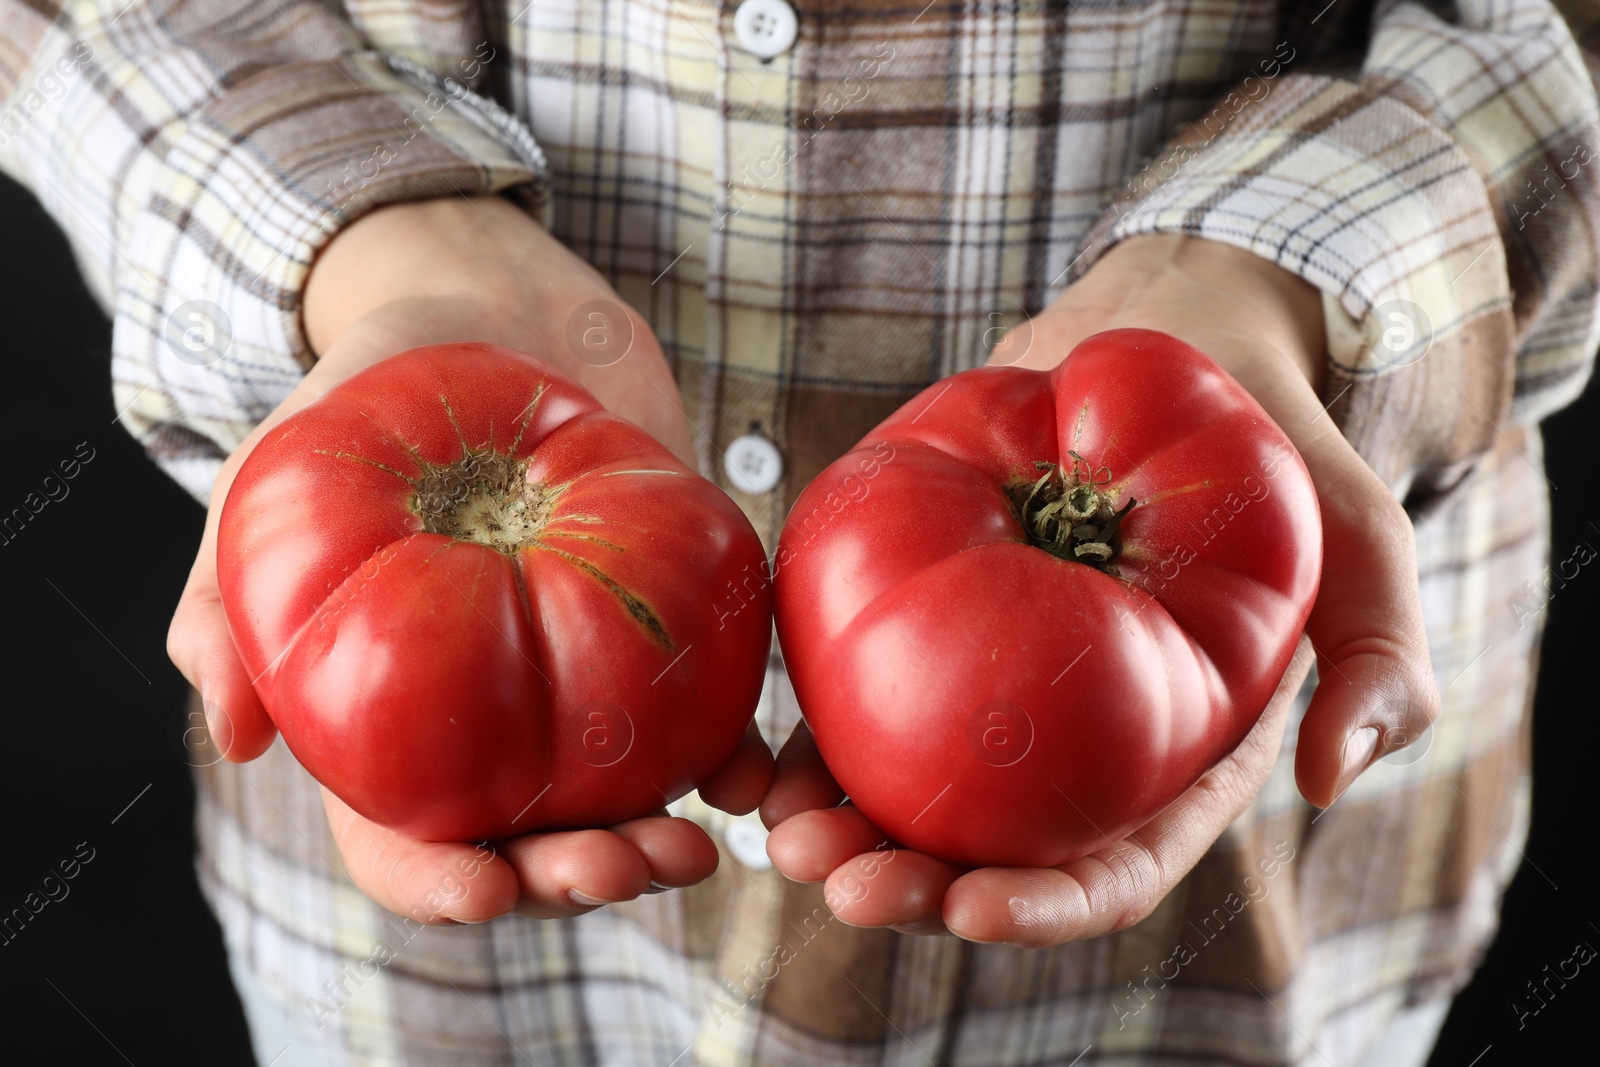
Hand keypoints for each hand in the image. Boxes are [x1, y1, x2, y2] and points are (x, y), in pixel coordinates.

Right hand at [167, 195, 773, 922]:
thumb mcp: (276, 478)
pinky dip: (730, 757)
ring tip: (696, 850)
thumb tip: (230, 736)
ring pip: (620, 802)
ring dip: (658, 846)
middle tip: (625, 870)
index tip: (484, 891)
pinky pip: (702, 713)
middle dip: (573, 877)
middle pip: (526, 841)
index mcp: (389, 717)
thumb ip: (225, 594)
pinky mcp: (662, 625)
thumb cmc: (365, 395)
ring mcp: (582, 679)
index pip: (400, 836)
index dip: (435, 882)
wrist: (493, 309)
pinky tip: (750, 776)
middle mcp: (491, 718)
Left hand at [762, 234, 1437, 945]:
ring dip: (844, 827)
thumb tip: (1331, 776)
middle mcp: (1079, 742)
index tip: (974, 909)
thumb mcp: (1357, 533)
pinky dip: (814, 733)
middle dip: (916, 885)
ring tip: (779, 833)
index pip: (1117, 862)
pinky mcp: (932, 614)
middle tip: (840, 881)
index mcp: (1175, 756)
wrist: (1176, 337)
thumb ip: (1377, 646)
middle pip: (994, 850)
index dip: (1050, 903)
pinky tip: (760, 753)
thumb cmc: (1274, 440)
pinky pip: (864, 687)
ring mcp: (998, 682)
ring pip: (914, 788)